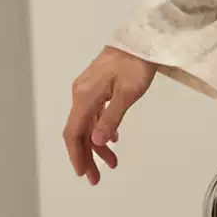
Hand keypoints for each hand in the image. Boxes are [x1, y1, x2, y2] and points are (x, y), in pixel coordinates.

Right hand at [64, 46, 157, 185]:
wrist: (142, 38)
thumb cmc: (136, 64)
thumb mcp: (128, 94)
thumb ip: (111, 118)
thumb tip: (97, 142)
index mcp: (85, 96)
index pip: (74, 132)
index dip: (76, 155)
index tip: (82, 173)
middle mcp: (81, 94)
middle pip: (78, 131)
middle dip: (86, 156)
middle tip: (96, 178)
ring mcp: (88, 90)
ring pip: (88, 124)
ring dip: (97, 145)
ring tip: (112, 163)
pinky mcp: (97, 87)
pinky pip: (94, 114)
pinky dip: (101, 129)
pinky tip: (112, 140)